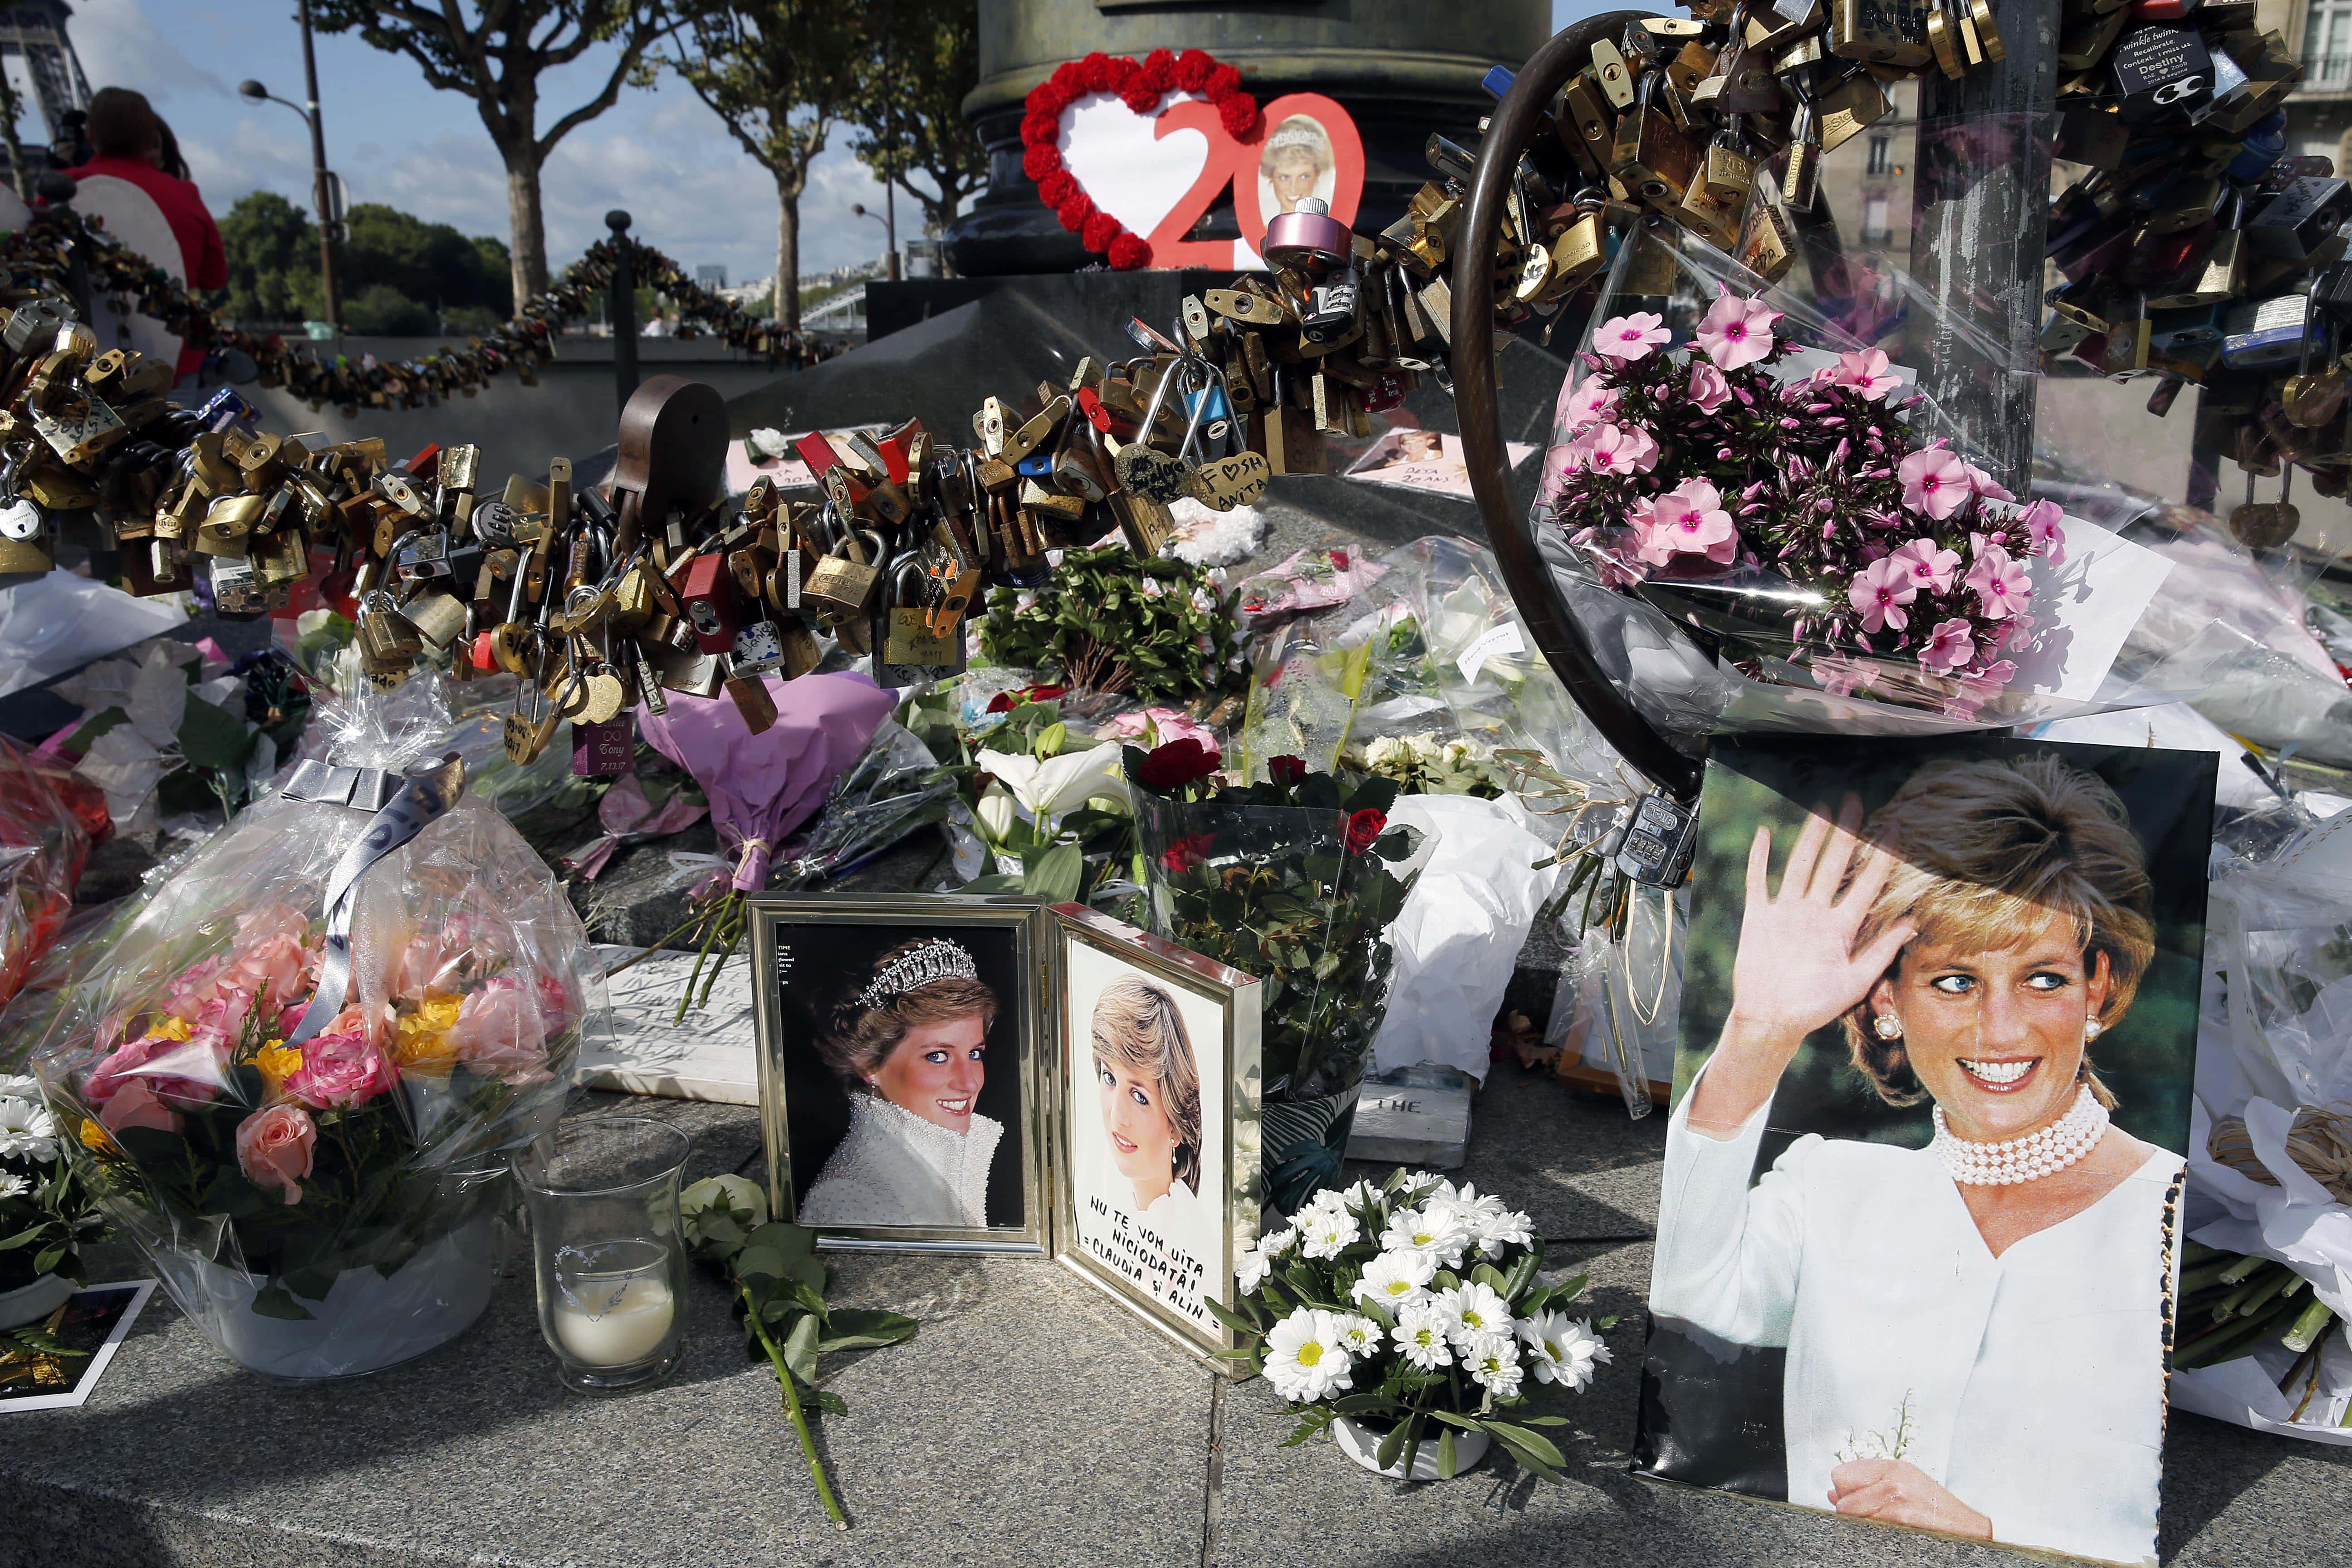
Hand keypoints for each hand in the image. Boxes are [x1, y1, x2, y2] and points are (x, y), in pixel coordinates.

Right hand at [1686, 797, 1911, 1136]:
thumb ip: (1882, 950)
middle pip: (1834, 865)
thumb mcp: (1856, 981)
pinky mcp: (1759, 916)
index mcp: (1841, 928)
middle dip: (1846, 834)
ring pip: (1801, 865)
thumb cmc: (1813, 1007)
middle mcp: (1816, 914)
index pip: (1866, 884)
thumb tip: (1914, 921)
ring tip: (1822, 808)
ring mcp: (1787, 912)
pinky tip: (1764, 833)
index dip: (1882, 858)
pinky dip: (1759, 857)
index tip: (1897, 830)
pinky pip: (1758, 880)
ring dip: (1810, 837)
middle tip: (1858, 804)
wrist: (1771, 1020)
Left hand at [1829, 1458, 1991, 1539]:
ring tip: (1881, 1522)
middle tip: (1868, 1514)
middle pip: (1843, 1500)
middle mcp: (1892, 1482)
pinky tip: (1886, 1531)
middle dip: (1849, 1510)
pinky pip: (1867, 1529)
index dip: (1844, 1490)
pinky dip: (1870, 1533)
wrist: (1966, 1527)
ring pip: (1853, 1517)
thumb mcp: (1904, 1482)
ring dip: (1861, 1523)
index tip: (1853, 1496)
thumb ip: (1867, 1483)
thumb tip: (1832, 1493)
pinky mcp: (1901, 1524)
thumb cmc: (1934, 1505)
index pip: (1841, 1475)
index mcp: (1891, 1468)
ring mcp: (1896, 1504)